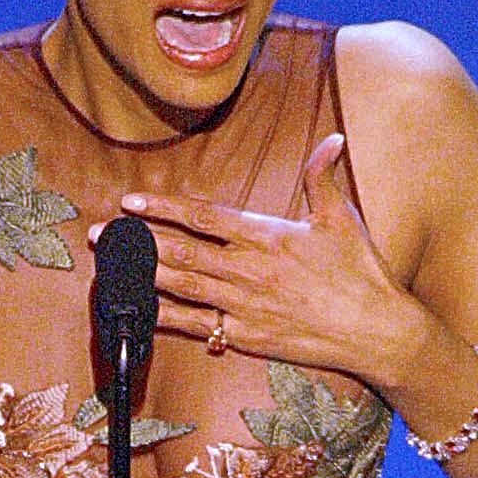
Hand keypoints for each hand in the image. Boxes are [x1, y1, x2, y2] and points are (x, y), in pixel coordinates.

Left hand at [107, 134, 410, 383]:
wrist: (376, 331)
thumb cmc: (361, 273)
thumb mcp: (341, 218)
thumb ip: (322, 178)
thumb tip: (331, 139)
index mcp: (267, 235)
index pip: (203, 216)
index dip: (163, 207)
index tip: (131, 200)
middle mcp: (249, 270)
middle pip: (181, 250)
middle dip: (136, 240)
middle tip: (100, 232)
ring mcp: (245, 305)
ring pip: (181, 286)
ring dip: (141, 274)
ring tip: (108, 264)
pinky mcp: (247, 337)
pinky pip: (196, 326)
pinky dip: (164, 317)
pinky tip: (136, 312)